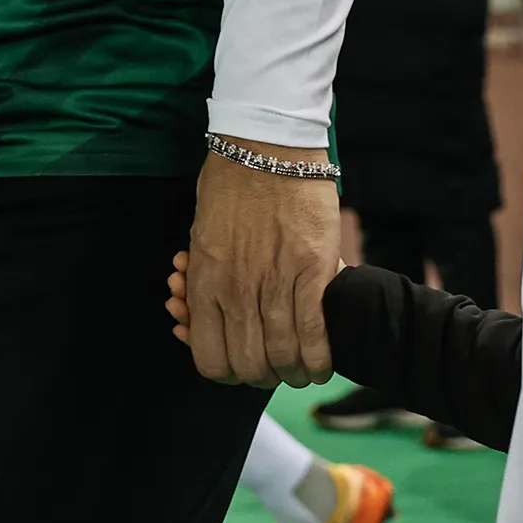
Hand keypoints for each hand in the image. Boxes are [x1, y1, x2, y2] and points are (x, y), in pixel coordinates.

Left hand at [179, 142, 340, 387]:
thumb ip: (205, 279)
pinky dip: (320, 357)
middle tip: (276, 368)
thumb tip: (200, 313)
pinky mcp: (313, 270)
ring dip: (295, 372)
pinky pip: (316, 333)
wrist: (265, 146)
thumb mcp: (201, 236)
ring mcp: (275, 282)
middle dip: (265, 376)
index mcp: (204, 284)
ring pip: (284, 356)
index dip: (229, 373)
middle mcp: (236, 291)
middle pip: (250, 366)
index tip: (243, 365)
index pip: (210, 360)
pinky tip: (322, 360)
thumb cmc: (230, 185)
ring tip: (303, 369)